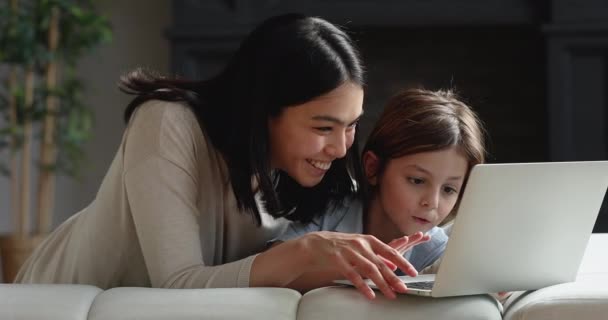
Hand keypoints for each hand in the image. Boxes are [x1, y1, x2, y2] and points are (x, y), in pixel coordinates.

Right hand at [300, 231, 422, 299]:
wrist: (315, 243)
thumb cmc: (339, 246)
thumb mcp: (360, 247)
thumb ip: (376, 255)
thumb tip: (393, 265)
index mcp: (368, 240)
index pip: (390, 251)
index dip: (403, 262)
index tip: (413, 272)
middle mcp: (361, 245)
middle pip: (381, 263)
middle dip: (394, 277)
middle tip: (403, 288)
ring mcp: (349, 252)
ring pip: (369, 270)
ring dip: (381, 284)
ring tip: (390, 294)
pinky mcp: (338, 259)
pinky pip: (353, 275)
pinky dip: (363, 286)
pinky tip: (370, 294)